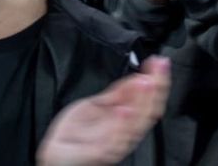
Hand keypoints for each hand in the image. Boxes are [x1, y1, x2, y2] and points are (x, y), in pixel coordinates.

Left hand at [36, 57, 169, 165]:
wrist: (58, 152)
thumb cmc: (76, 133)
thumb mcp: (97, 105)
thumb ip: (117, 94)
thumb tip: (138, 77)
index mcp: (126, 122)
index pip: (148, 102)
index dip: (157, 82)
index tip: (159, 64)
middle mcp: (124, 133)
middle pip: (148, 112)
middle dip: (155, 89)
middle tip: (159, 69)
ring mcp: (115, 143)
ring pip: (136, 124)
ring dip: (142, 102)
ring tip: (145, 83)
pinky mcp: (101, 153)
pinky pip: (115, 141)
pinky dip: (121, 125)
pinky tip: (124, 109)